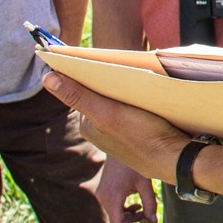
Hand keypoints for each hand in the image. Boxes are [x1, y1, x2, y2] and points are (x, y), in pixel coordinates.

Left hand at [43, 72, 189, 188]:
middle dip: (111, 83)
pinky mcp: (137, 134)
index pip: (85, 90)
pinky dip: (138, 102)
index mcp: (89, 125)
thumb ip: (78, 96)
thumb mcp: (107, 113)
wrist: (176, 159)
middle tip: (128, 73)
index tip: (106, 63)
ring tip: (140, 84)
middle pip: (102, 96)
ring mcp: (119, 133)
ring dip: (127, 92)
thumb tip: (46, 77)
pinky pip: (133, 111)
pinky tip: (149, 99)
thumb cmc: (143, 136)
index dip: (94, 74)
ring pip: (119, 103)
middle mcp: (101, 131)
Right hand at [96, 158, 160, 222]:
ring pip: (115, 215)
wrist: (119, 143)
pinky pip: (113, 207)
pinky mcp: (104, 191)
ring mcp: (102, 194)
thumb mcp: (145, 183)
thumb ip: (150, 203)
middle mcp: (104, 197)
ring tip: (142, 212)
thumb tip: (153, 220)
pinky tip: (136, 205)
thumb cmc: (133, 162)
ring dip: (129, 217)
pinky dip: (124, 210)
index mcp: (113, 196)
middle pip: (117, 221)